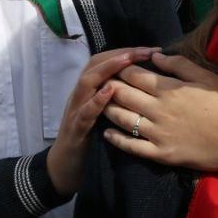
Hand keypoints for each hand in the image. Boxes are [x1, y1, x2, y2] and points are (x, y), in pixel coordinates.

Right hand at [46, 47, 158, 196]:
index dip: (127, 52)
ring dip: (107, 69)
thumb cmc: (92, 137)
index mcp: (91, 90)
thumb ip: (119, 96)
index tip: (151, 49)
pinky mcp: (75, 129)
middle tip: (144, 50)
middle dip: (121, 55)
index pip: (106, 61)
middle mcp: (82, 95)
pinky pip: (84, 113)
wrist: (65, 167)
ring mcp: (76, 110)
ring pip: (87, 82)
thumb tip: (146, 82)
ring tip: (127, 60)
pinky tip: (108, 92)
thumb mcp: (107, 112)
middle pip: (96, 64)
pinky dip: (96, 101)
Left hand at [101, 52, 217, 171]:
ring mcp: (158, 133)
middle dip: (110, 86)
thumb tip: (154, 56)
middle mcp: (159, 110)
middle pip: (123, 94)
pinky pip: (131, 146)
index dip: (122, 68)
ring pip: (122, 119)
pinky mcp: (161, 154)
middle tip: (104, 83)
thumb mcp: (208, 77)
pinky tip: (108, 134)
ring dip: (108, 109)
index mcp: (170, 89)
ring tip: (102, 104)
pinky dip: (116, 139)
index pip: (135, 75)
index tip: (116, 66)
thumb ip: (180, 64)